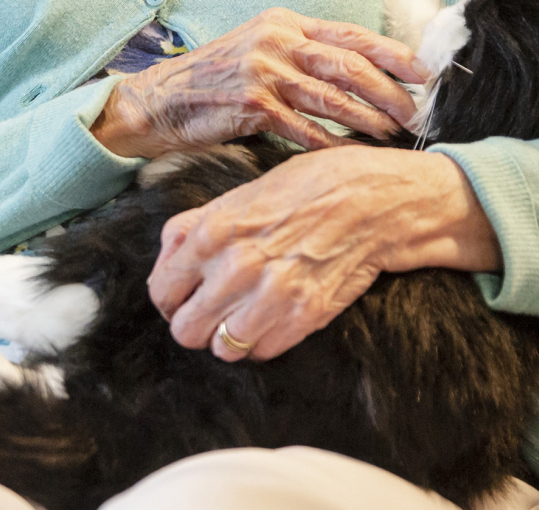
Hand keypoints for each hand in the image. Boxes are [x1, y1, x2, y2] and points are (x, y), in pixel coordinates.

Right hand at [91, 8, 430, 157]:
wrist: (161, 101)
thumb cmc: (216, 82)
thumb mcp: (260, 51)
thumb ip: (302, 56)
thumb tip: (358, 77)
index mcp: (286, 23)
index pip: (351, 36)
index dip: (392, 54)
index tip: (424, 73)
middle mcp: (278, 40)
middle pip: (350, 65)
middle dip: (390, 90)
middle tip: (418, 112)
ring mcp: (264, 72)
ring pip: (332, 97)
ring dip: (369, 118)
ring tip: (395, 134)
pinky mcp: (252, 105)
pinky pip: (304, 129)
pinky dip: (331, 144)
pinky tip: (352, 155)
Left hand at [146, 147, 501, 361]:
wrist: (376, 200)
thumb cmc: (310, 187)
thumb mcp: (245, 191)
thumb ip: (198, 224)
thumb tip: (169, 256)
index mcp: (214, 232)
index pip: (162, 290)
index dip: (169, 298)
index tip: (183, 297)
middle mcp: (237, 268)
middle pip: (186, 330)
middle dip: (195, 324)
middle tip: (212, 312)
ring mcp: (272, 297)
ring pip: (222, 349)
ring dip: (229, 338)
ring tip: (244, 318)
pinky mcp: (304, 317)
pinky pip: (262, 352)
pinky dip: (262, 342)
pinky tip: (271, 320)